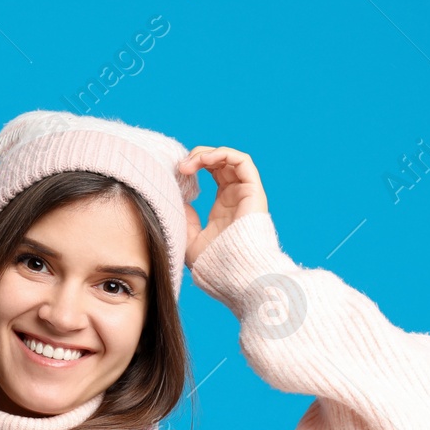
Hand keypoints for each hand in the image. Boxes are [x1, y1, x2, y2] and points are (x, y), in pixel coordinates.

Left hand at [178, 146, 268, 267]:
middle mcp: (237, 195)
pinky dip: (223, 154)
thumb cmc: (215, 265)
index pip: (213, 171)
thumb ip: (184, 220)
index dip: (195, 165)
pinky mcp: (253, 191)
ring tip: (188, 164)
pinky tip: (204, 161)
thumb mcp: (190, 241)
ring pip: (230, 158)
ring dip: (207, 154)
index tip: (176, 172)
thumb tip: (175, 200)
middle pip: (220, 161)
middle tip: (180, 167)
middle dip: (198, 157)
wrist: (236, 275)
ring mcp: (246, 192)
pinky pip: (242, 161)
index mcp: (224, 204)